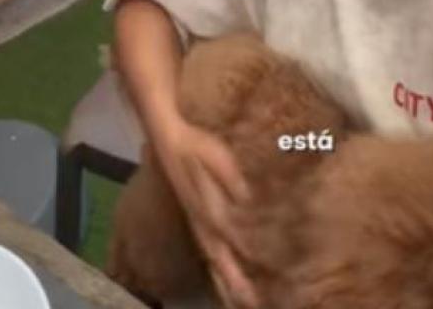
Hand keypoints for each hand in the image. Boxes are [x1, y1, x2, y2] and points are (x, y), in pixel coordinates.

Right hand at [155, 120, 259, 307]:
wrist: (168, 139)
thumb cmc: (196, 146)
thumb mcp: (220, 161)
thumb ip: (233, 185)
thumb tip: (249, 206)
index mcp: (209, 211)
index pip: (231, 243)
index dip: (247, 261)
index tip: (265, 279)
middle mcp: (203, 223)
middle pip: (219, 260)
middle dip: (234, 283)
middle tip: (249, 305)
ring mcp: (196, 223)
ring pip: (211, 258)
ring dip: (223, 281)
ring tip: (235, 301)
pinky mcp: (194, 218)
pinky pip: (206, 249)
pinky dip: (215, 266)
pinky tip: (220, 271)